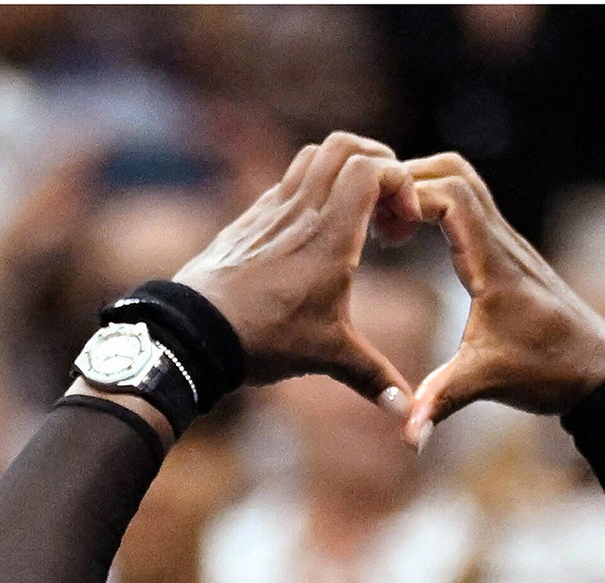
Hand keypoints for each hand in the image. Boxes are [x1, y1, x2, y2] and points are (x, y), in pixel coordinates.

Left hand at [176, 133, 420, 406]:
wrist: (196, 332)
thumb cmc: (265, 339)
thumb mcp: (328, 356)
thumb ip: (374, 377)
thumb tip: (408, 414)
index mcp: (331, 234)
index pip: (371, 168)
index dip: (399, 181)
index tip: (405, 222)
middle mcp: (302, 209)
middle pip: (344, 145)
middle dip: (377, 162)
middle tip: (388, 206)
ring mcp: (273, 207)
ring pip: (314, 154)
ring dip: (343, 168)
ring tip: (356, 211)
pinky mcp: (252, 217)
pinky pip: (289, 180)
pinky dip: (314, 187)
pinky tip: (318, 230)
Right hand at [401, 152, 604, 446]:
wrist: (598, 369)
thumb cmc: (550, 369)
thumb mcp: (488, 383)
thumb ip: (442, 403)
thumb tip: (408, 438)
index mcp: (493, 261)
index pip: (451, 194)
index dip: (409, 197)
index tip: (379, 226)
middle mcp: (501, 240)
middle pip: (454, 170)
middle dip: (407, 180)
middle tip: (374, 215)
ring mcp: (505, 243)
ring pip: (463, 181)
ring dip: (422, 187)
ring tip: (387, 223)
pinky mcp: (504, 254)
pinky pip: (467, 207)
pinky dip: (434, 205)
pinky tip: (410, 235)